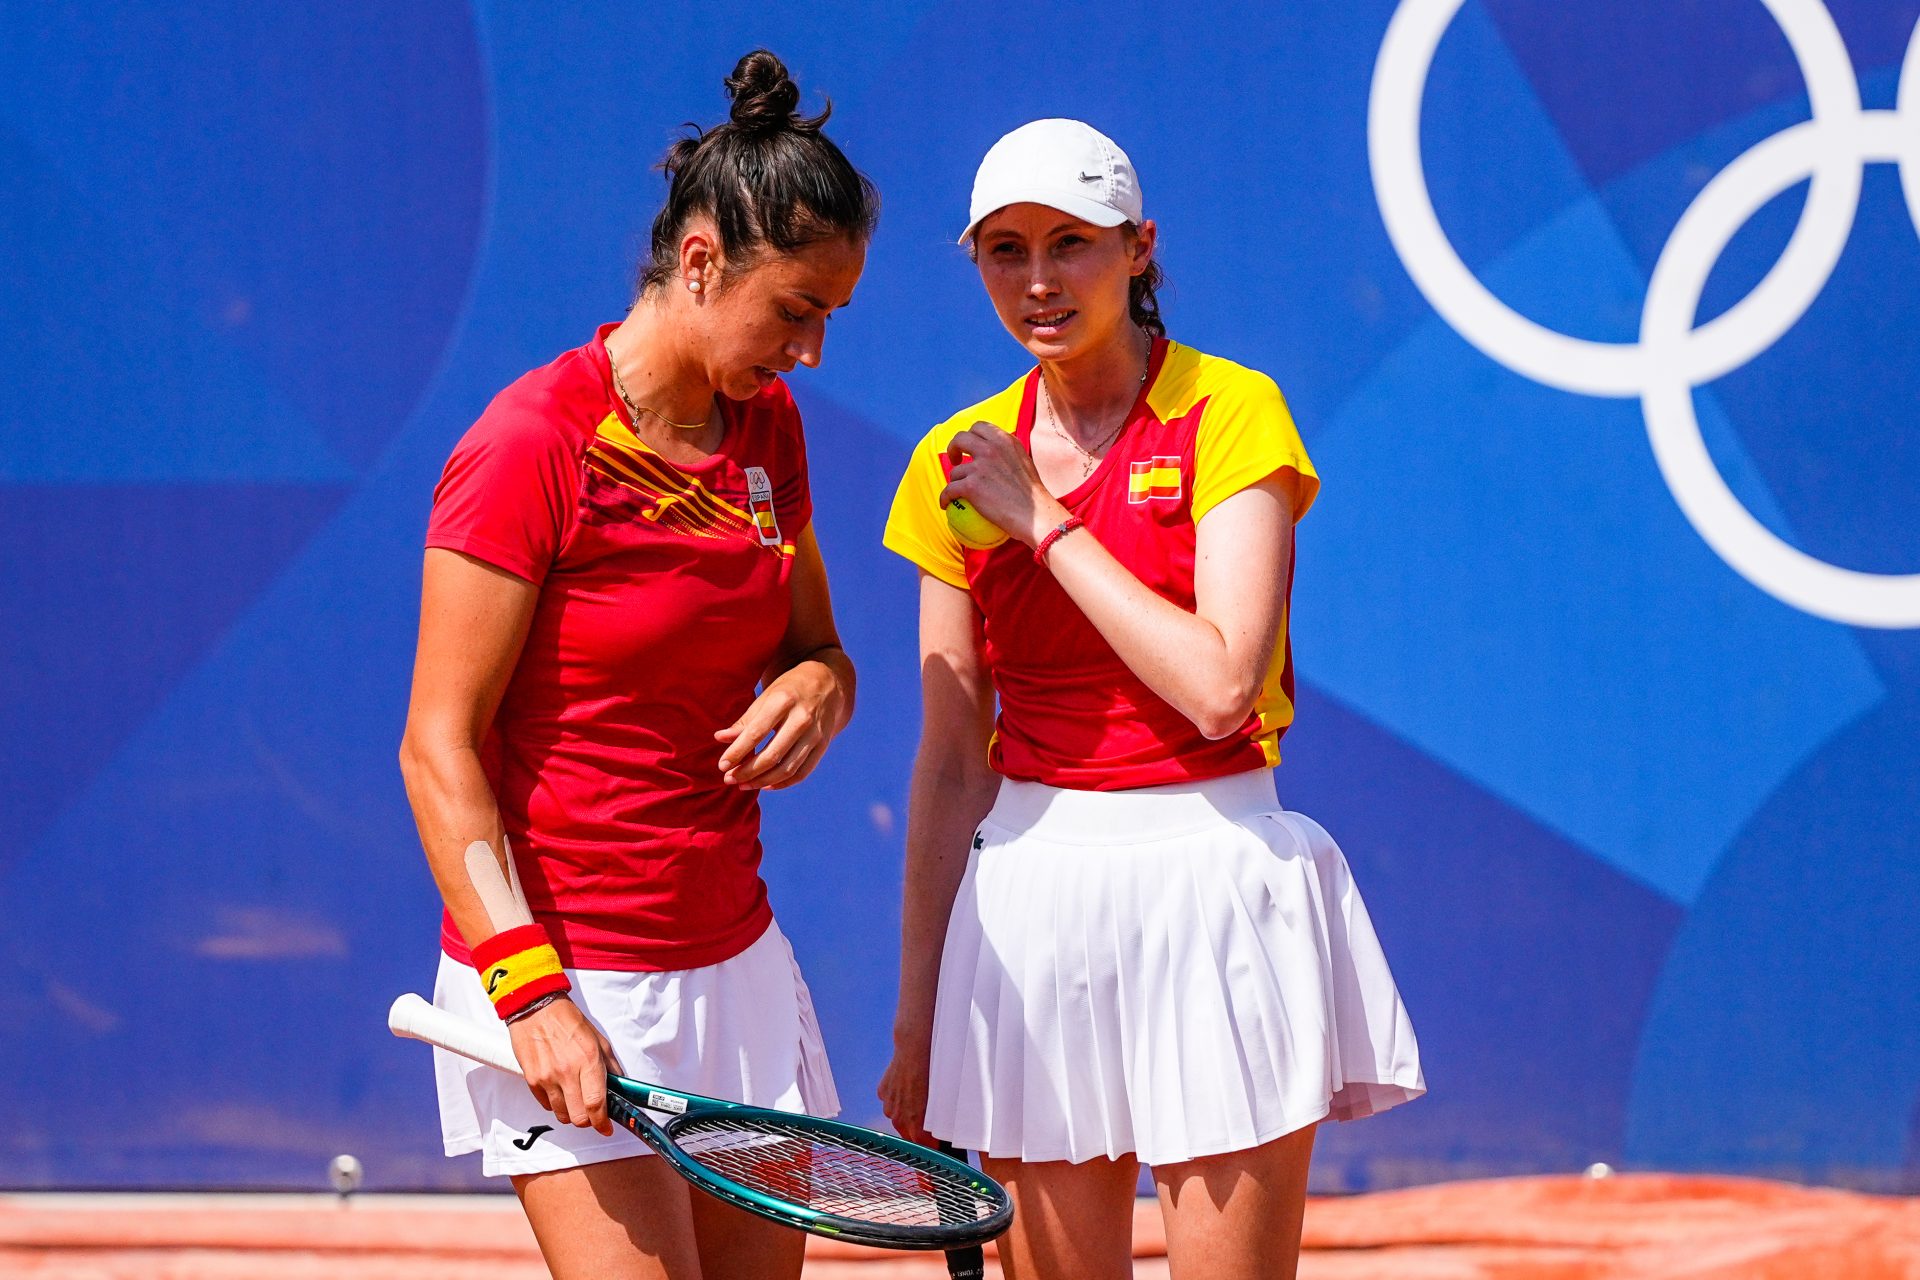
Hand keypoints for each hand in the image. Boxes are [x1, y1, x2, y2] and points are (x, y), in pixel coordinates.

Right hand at [507, 996, 622, 1135]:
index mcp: (588, 1060)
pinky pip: (546, 1106)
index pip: (596, 1104)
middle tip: (591, 1112)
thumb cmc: (567, 1020)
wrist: (535, 1008)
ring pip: (562, 1115)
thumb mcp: (598, 1039)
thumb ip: (611, 1066)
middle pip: (579, 1117)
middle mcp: (567, 1072)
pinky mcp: (532, 1080)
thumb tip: (621, 1087)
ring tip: (575, 1098)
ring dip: (571, 1113)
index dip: (603, 1122)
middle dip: (588, 1119)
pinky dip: (555, 1104)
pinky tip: (559, 1089)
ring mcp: (547, 1077)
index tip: (606, 1127)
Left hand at [716, 658, 845, 789]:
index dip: (737, 752)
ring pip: (787, 768)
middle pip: (772, 755)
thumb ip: (745, 720)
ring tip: (744, 785)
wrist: (828, 682)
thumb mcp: (766, 697)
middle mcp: (802, 718)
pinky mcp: (823, 745)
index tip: (722, 765)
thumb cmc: (789, 689)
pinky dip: (783, 783)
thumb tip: (720, 738)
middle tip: (729, 779)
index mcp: (784, 701)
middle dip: (747, 772)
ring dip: (762, 781)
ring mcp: (816, 734)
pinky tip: (766, 785)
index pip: (757, 733)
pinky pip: (803, 772)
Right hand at [877, 1024, 933, 1146]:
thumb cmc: (936, 1075)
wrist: (915, 1049)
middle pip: (909, 1133)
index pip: (923, 1148)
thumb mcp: (945, 1103)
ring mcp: (889, 1106)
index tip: (935, 1148)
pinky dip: (898, 1096)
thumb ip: (941, 1123)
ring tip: (919, 1095)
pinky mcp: (883, 1092)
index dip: (931, 1148)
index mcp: (916, 1127)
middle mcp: (899, 1120)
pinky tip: (908, 1084)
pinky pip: (892, 1100)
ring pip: (898, 1116)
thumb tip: (945, 1134)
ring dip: (907, 1112)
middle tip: (929, 1117)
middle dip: (918, 1129)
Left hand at [940, 423, 1068, 547]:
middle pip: (960, 438)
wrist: (1036, 516)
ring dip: (955, 481)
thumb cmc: (1033, 497)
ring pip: (955, 470)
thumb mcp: (1024, 463)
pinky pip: (949, 490)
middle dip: (953, 447)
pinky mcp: (971, 486)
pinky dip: (944, 498)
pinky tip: (946, 504)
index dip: (970, 436)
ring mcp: (980, 466)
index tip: (969, 448)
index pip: (980, 427)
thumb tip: (994, 454)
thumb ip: (1007, 454)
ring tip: (960, 492)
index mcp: (1005, 440)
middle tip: (956, 460)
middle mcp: (992, 448)